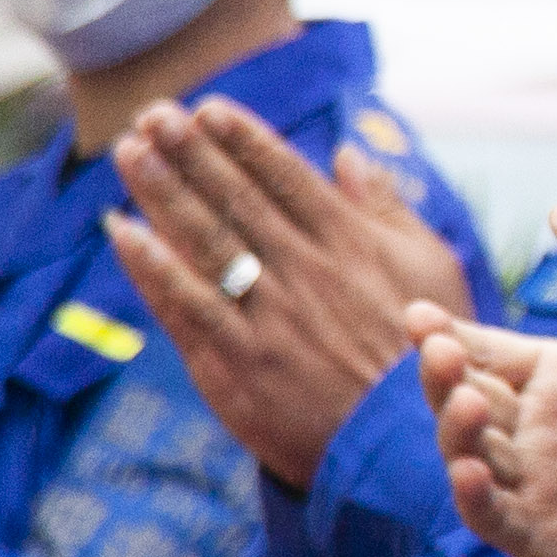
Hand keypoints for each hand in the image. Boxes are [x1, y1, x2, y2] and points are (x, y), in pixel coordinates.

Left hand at [108, 98, 470, 487]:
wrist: (406, 448)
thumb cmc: (429, 355)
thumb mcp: (434, 271)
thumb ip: (387, 209)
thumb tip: (351, 154)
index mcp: (350, 243)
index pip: (285, 175)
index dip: (242, 139)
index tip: (207, 108)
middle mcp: (304, 270)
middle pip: (235, 197)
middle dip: (189, 151)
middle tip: (152, 113)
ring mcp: (267, 316)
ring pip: (204, 239)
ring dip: (161, 190)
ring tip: (128, 150)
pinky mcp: (237, 362)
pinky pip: (184, 304)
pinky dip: (151, 265)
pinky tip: (122, 231)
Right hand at [423, 319, 556, 556]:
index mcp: (539, 381)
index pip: (480, 351)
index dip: (446, 333)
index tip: (419, 313)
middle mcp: (520, 430)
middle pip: (461, 395)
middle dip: (443, 372)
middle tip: (439, 347)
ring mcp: (524, 483)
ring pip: (468, 452)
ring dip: (457, 427)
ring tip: (465, 400)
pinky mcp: (536, 535)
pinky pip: (493, 516)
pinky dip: (475, 496)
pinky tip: (469, 472)